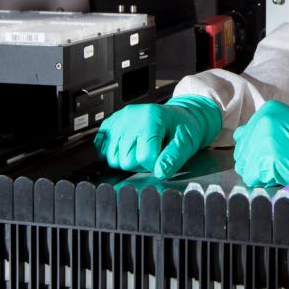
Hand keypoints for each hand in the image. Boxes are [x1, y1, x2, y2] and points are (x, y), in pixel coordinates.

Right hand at [94, 95, 220, 177]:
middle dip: (141, 163)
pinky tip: (128, 148)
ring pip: (112, 159)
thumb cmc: (183, 128)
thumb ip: (173, 158)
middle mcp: (130, 117)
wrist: (178, 115)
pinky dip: (114, 154)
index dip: (155, 164)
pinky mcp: (110, 124)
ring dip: (127, 160)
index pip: (144, 157)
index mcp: (151, 118)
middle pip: (125, 160)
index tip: (162, 158)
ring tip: (141, 149)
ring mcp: (118, 120)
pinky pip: (102, 150)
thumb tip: (160, 172)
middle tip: (153, 152)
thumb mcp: (186, 142)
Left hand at [232, 100, 288, 188]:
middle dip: (257, 164)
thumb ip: (261, 130)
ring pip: (244, 168)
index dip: (257, 151)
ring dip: (261, 174)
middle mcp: (262, 122)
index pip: (242, 137)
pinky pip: (253, 179)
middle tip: (281, 163)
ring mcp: (264, 140)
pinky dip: (266, 182)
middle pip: (241, 154)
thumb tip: (237, 138)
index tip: (275, 153)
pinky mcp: (269, 159)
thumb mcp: (287, 126)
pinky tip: (284, 173)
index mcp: (266, 111)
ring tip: (283, 167)